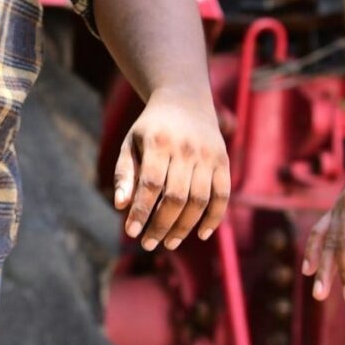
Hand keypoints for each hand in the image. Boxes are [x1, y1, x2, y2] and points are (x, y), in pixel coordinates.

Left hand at [113, 91, 230, 249]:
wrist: (185, 99)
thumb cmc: (151, 128)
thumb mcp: (130, 144)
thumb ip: (124, 174)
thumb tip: (121, 206)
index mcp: (159, 142)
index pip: (151, 184)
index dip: (141, 211)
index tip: (131, 233)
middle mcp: (186, 148)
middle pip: (176, 197)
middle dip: (161, 225)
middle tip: (148, 244)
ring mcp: (208, 155)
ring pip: (199, 200)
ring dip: (184, 227)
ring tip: (169, 243)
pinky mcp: (223, 160)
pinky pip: (222, 195)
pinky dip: (214, 217)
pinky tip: (201, 234)